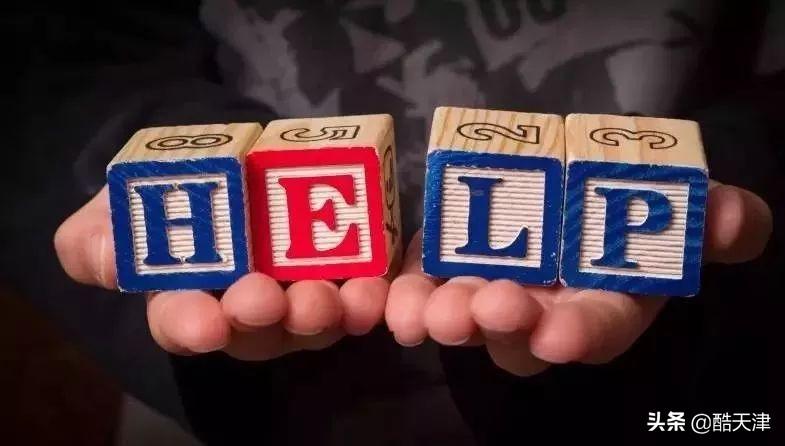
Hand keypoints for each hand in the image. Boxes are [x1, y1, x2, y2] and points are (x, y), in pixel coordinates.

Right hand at [54, 187, 388, 359]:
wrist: (221, 160)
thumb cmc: (162, 191)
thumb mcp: (118, 206)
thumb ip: (99, 238)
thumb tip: (104, 255)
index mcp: (188, 300)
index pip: (184, 324)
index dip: (192, 326)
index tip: (204, 324)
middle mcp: (246, 311)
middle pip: (257, 329)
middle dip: (263, 315)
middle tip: (266, 300)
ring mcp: (297, 295)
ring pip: (313, 318)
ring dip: (323, 310)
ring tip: (329, 296)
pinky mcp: (343, 272)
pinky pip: (357, 291)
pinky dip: (366, 292)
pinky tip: (373, 285)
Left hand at [385, 182, 771, 375]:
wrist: (572, 185)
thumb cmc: (633, 205)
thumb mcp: (682, 210)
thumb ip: (713, 220)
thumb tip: (735, 219)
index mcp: (598, 303)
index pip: (594, 329)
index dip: (580, 333)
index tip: (561, 335)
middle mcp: (540, 311)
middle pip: (516, 334)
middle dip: (500, 324)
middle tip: (484, 309)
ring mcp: (485, 292)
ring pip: (460, 317)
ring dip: (437, 316)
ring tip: (421, 312)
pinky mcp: (440, 267)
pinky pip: (415, 287)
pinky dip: (396, 294)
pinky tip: (377, 297)